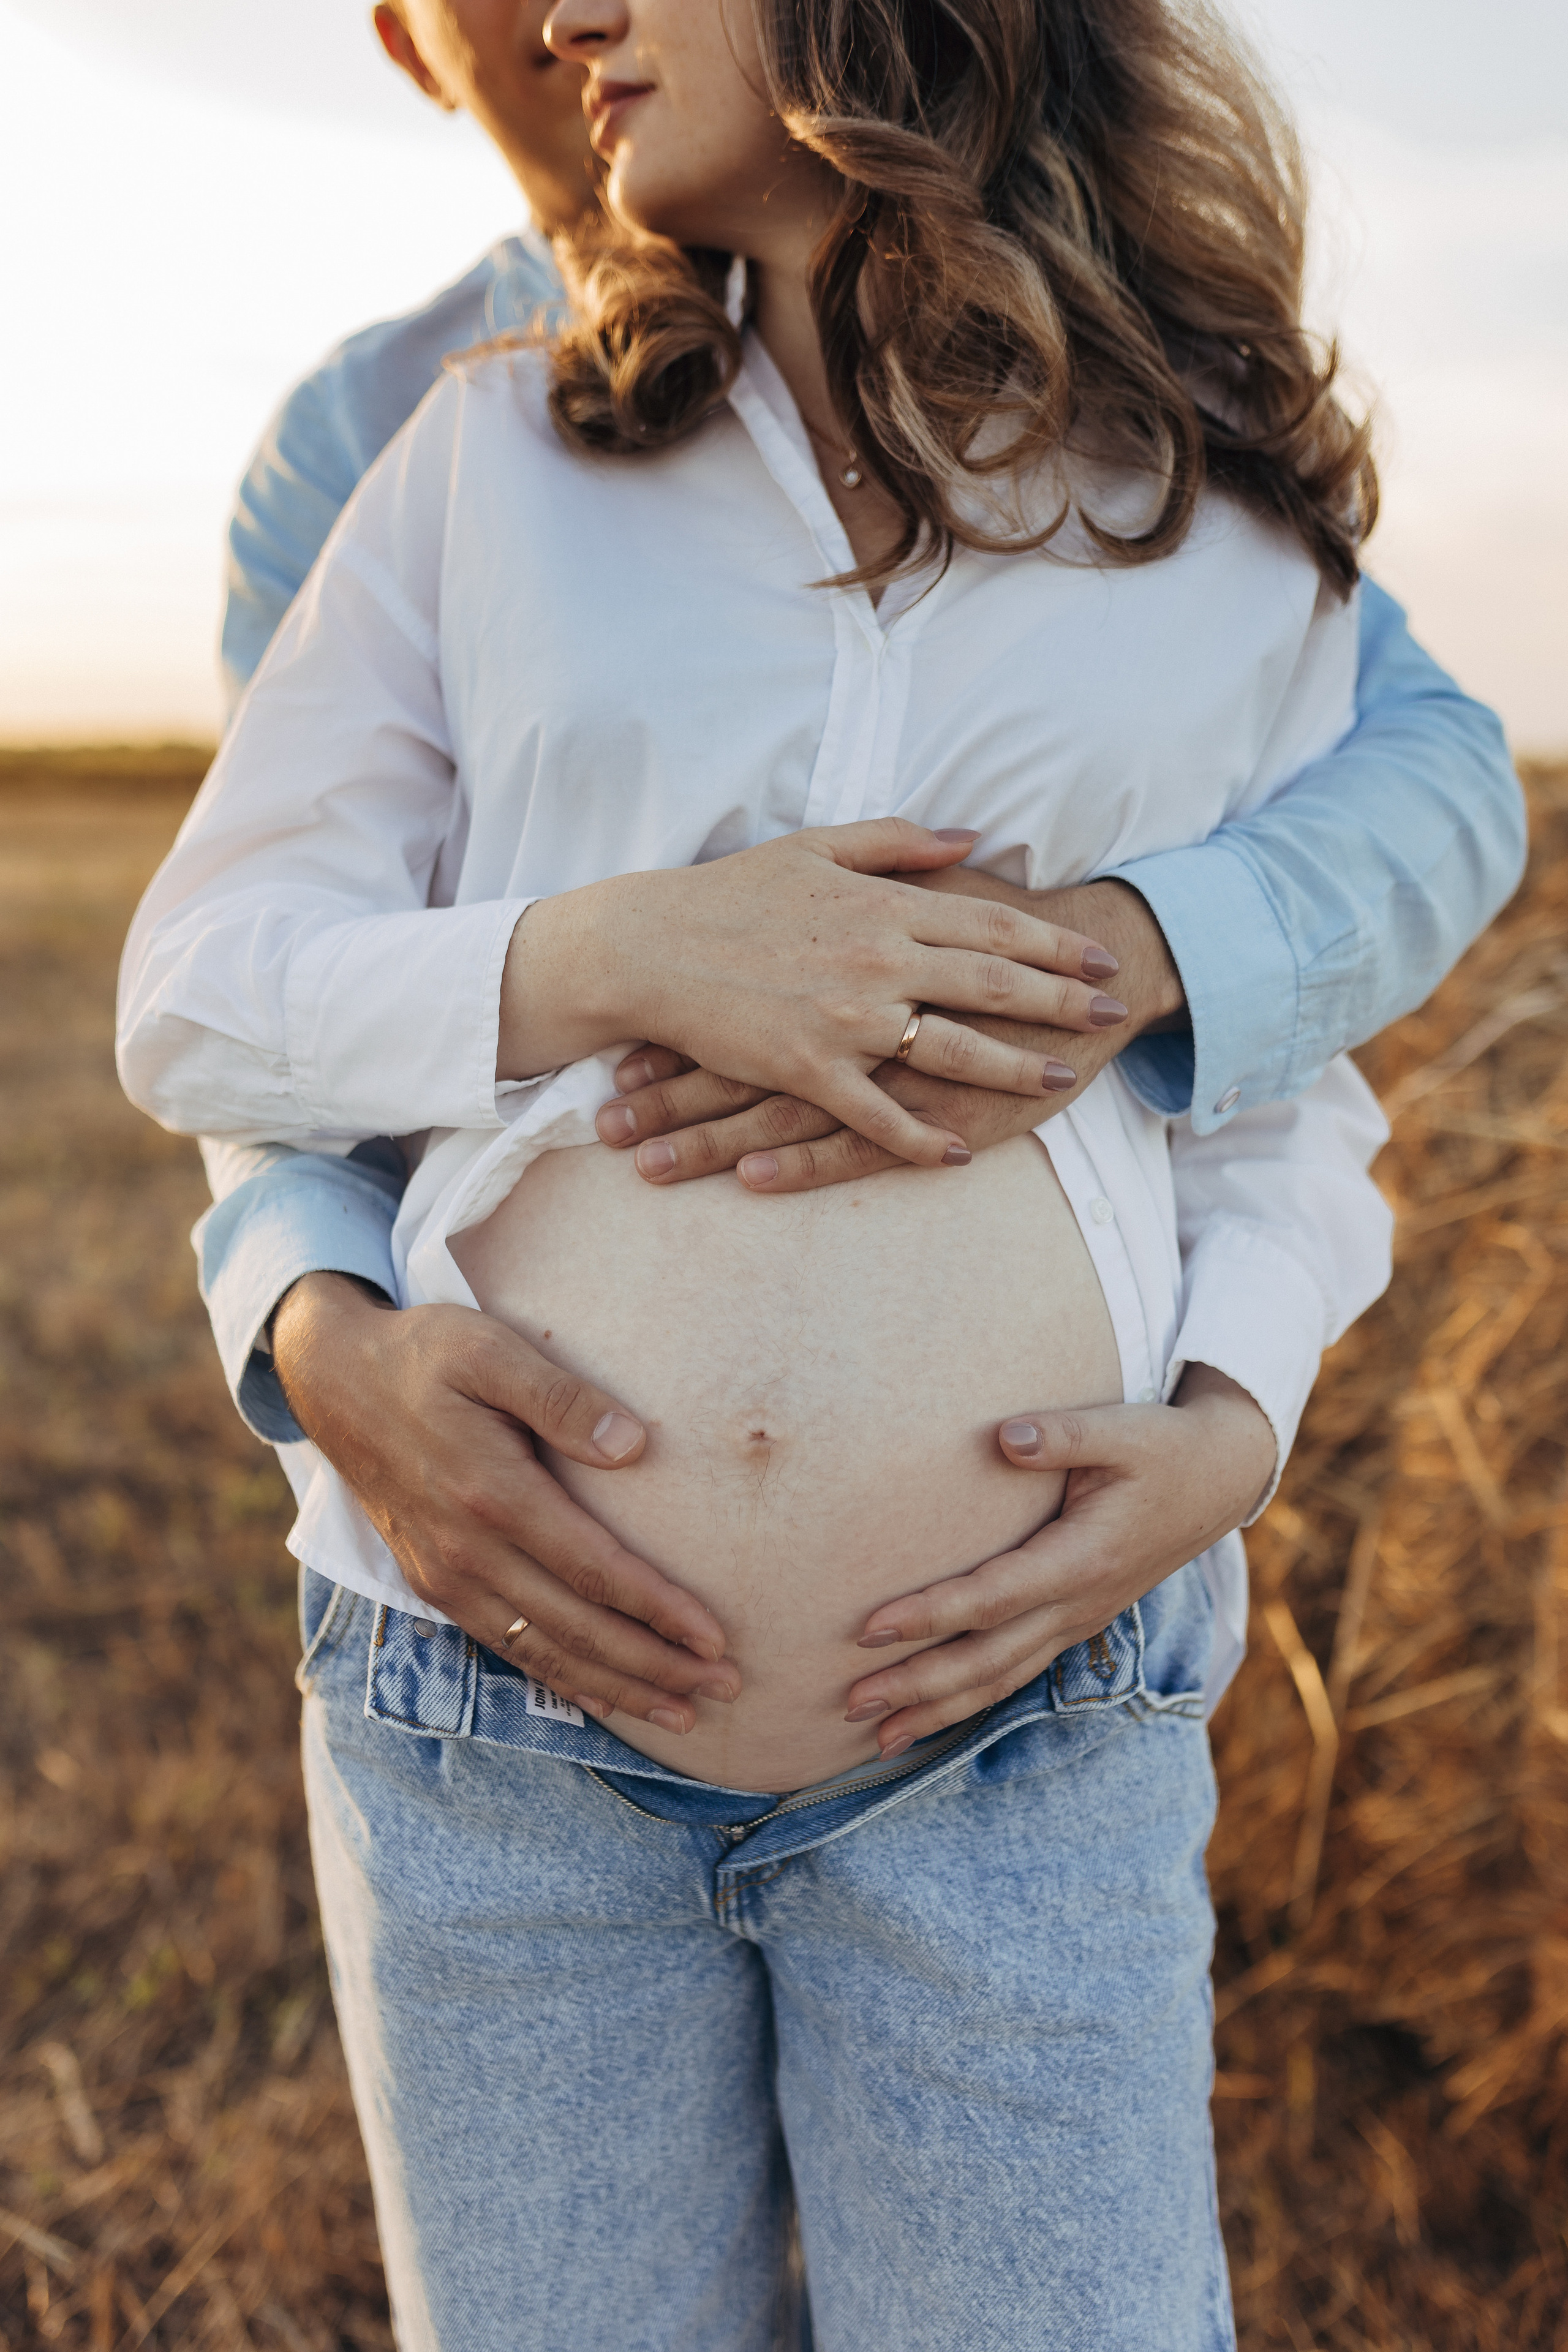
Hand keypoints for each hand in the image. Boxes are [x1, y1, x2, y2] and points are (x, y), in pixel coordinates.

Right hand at [271, 1273, 740, 1732]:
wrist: (333, 1380)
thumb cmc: (424, 1355)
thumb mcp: (492, 1350)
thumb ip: (563, 1399)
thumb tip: (636, 1445)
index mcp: (492, 1495)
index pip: (594, 1572)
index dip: (659, 1612)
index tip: (715, 1638)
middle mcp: (467, 1552)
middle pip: (578, 1630)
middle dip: (656, 1667)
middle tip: (726, 1687)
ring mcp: (445, 1576)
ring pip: (545, 1654)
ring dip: (618, 1688)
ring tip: (682, 1715)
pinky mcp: (433, 1584)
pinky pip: (507, 1649)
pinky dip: (562, 1680)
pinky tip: (605, 1697)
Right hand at [499, 819, 1124, 1170]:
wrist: (646, 948)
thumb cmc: (727, 894)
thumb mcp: (815, 847)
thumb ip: (898, 842)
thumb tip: (969, 838)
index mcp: (882, 906)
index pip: (992, 924)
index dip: (1054, 941)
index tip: (1100, 955)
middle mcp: (878, 961)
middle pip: (994, 983)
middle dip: (1061, 1000)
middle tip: (1113, 1012)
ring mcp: (847, 1019)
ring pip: (952, 1051)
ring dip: (1014, 1069)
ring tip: (1061, 1082)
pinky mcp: (809, 1068)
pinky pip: (877, 1114)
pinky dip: (919, 1138)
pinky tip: (954, 1154)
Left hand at [839, 1365, 1275, 1756]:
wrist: (1220, 1479)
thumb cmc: (1164, 1448)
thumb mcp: (1123, 1430)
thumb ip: (1064, 1434)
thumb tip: (1005, 1436)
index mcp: (1082, 1559)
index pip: (991, 1599)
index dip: (930, 1616)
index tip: (869, 1628)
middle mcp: (1078, 1604)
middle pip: (988, 1660)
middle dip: (918, 1687)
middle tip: (851, 1704)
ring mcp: (1078, 1619)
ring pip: (1001, 1679)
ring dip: (938, 1710)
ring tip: (877, 1738)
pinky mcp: (1075, 1619)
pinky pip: (1017, 1671)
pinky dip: (971, 1700)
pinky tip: (930, 1715)